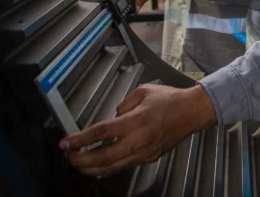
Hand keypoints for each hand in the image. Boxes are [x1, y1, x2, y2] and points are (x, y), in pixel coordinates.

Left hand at [59, 85, 216, 177]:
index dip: (81, 140)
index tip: (67, 143)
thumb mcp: (144, 91)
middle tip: (69, 156)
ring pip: (112, 167)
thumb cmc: (171, 100)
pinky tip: (98, 167)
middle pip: (103, 157)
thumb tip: (114, 117)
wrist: (192, 112)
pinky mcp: (149, 158)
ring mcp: (144, 152)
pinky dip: (107, 168)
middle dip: (81, 160)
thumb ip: (124, 104)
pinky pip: (123, 166)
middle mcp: (139, 140)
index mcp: (137, 120)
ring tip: (79, 164)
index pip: (101, 132)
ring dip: (92, 168)